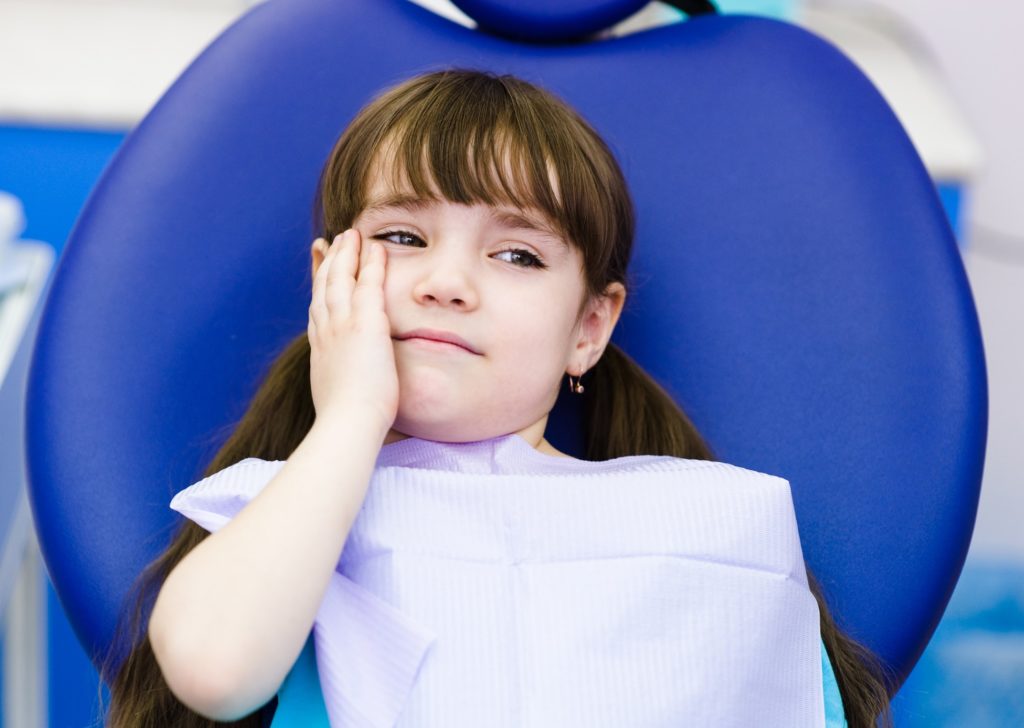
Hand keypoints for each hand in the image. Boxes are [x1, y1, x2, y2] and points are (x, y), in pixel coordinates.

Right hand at [308, 228, 397, 432]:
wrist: (346, 424)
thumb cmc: (345, 422)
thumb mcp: (334, 398)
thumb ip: (338, 385)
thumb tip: (339, 393)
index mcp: (319, 348)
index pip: (317, 308)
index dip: (318, 285)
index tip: (320, 269)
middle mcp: (326, 331)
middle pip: (325, 286)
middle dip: (329, 261)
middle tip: (334, 240)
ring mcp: (343, 325)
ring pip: (342, 278)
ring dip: (348, 253)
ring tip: (353, 234)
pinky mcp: (366, 323)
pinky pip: (369, 284)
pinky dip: (371, 263)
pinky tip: (377, 247)